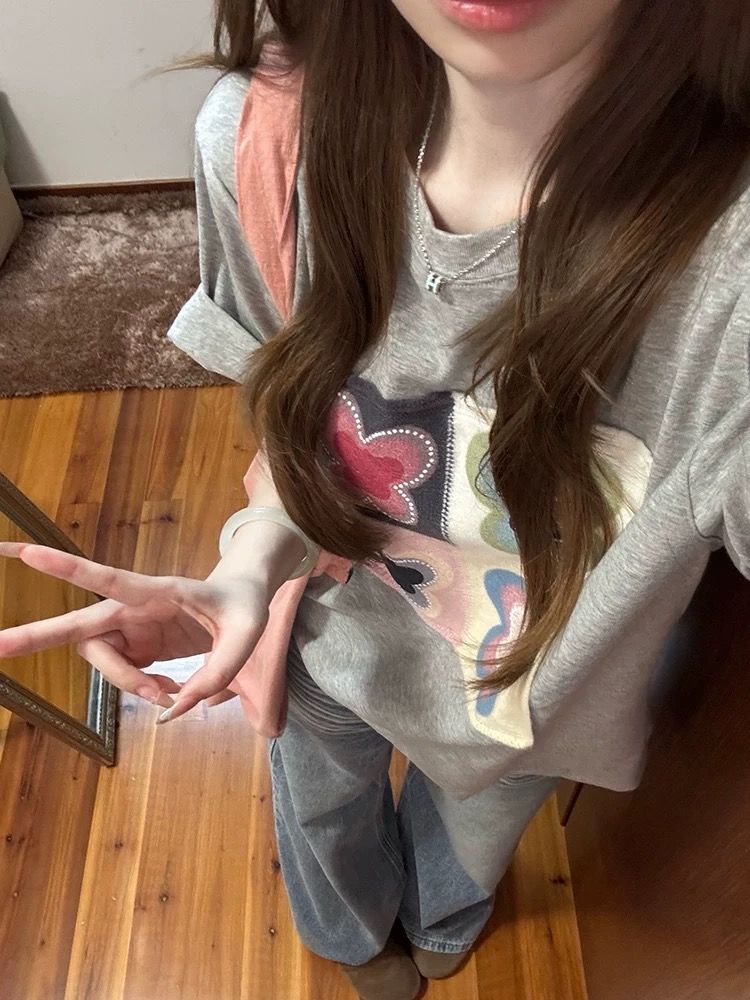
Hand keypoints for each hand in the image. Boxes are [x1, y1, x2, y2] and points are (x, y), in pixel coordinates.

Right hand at [0, 542, 271, 722]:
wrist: (244, 603)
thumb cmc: (245, 606)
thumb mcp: (249, 633)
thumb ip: (219, 671)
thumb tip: (175, 711)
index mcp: (159, 590)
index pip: (109, 580)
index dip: (70, 570)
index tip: (31, 554)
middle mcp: (136, 608)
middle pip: (79, 627)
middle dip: (37, 635)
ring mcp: (133, 629)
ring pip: (102, 660)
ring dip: (125, 682)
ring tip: (166, 695)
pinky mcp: (138, 646)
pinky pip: (122, 673)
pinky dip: (138, 689)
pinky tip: (168, 693)